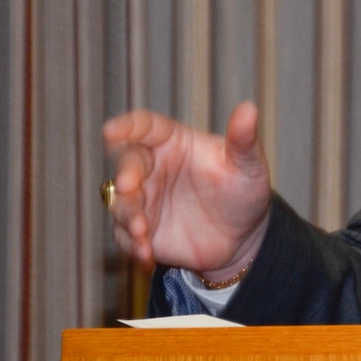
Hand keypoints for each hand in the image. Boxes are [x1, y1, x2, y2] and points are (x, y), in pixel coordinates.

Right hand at [102, 101, 272, 280]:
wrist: (243, 237)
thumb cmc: (244, 191)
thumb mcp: (248, 166)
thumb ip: (243, 140)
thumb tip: (249, 108)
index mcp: (174, 143)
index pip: (146, 127)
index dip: (128, 126)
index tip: (111, 130)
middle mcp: (152, 168)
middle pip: (128, 164)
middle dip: (125, 174)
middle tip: (127, 185)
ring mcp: (143, 199)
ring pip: (121, 202)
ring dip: (127, 214)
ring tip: (141, 230)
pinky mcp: (141, 230)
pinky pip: (126, 236)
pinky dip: (132, 244)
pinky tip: (145, 252)